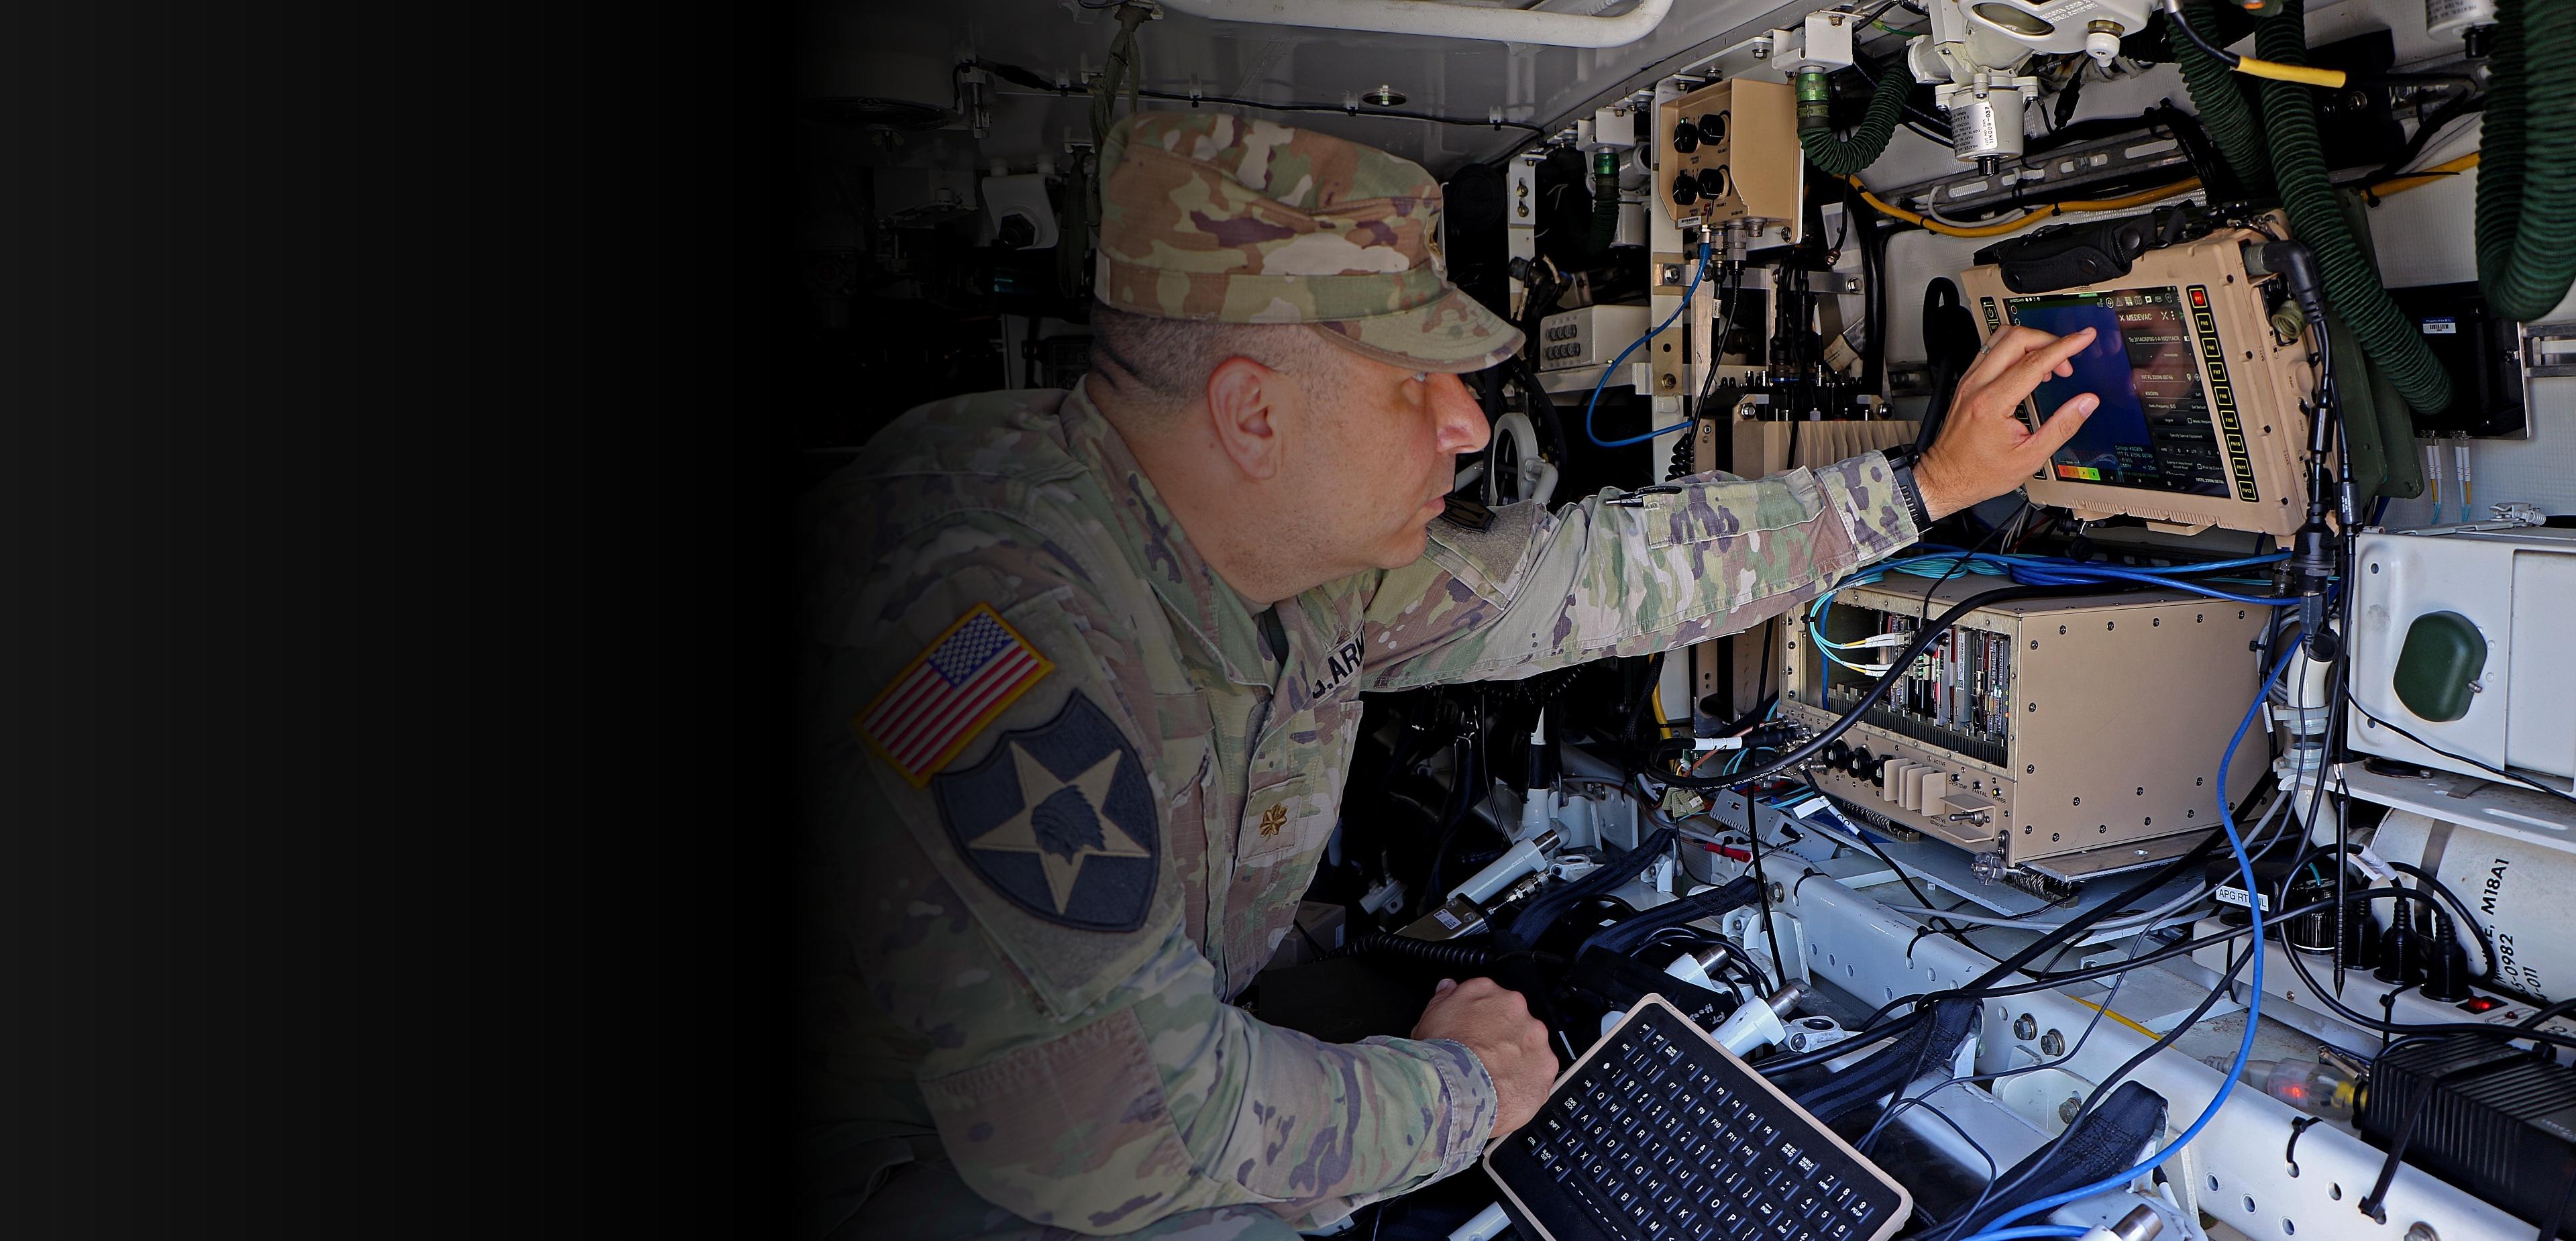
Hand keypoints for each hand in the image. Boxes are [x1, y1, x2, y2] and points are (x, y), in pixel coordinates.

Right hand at [1411, 976, 1556, 1139]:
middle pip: (1513, 1019)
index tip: (1476, 1030)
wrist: (1459, 1090)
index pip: (1489, 997)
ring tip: (1497, 1076)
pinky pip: (1541, 1071)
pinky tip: (1509, 1089)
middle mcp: (1516, 1009)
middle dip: (1503, 1036)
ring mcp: (1535, 1038)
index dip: (1481, 1017)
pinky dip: (1529, 1079)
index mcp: (1488, 992)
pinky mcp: (1547, 1065)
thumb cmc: (1443, 1056)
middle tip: (1485, 1055)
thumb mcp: (1429, 1019)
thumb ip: (1443, 998)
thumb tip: (1448, 987)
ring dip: (1519, 1056)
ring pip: (1530, 1044)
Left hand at [1913, 325, 2104, 520]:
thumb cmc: (1980, 472)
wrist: (1945, 477)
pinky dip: (2015, 350)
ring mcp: (1969, 381)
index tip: (2084, 338)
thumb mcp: (2030, 457)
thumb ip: (2062, 427)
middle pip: (2016, 339)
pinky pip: (1991, 350)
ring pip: (2000, 338)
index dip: (2065, 347)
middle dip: (2049, 341)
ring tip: (2049, 366)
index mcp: (1992, 403)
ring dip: (2031, 342)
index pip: (2034, 362)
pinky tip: (2028, 368)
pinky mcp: (1966, 382)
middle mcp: (1976, 386)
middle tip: (2067, 363)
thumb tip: (2087, 403)